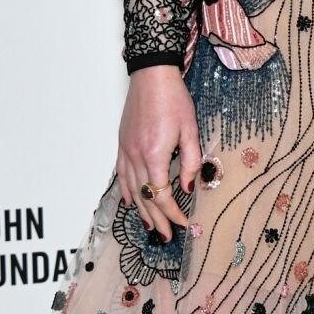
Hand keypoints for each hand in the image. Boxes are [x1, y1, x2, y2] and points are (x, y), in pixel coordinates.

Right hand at [117, 66, 202, 242]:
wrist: (151, 76)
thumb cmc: (173, 99)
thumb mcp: (191, 130)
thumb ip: (191, 162)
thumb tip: (190, 187)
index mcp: (155, 155)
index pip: (163, 195)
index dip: (174, 213)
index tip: (184, 223)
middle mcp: (136, 157)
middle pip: (146, 198)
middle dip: (157, 220)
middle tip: (166, 237)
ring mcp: (126, 151)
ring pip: (132, 190)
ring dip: (142, 211)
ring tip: (150, 228)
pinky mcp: (122, 145)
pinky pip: (121, 176)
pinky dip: (127, 192)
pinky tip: (132, 203)